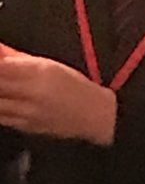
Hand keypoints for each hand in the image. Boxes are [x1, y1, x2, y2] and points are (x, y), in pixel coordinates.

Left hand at [0, 43, 115, 144]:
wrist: (97, 115)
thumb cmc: (77, 88)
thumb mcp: (50, 66)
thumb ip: (17, 56)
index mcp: (39, 72)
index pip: (0, 67)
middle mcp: (32, 93)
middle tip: (4, 78)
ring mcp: (27, 113)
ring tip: (6, 90)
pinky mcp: (25, 127)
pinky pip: (0, 117)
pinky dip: (0, 107)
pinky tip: (5, 101)